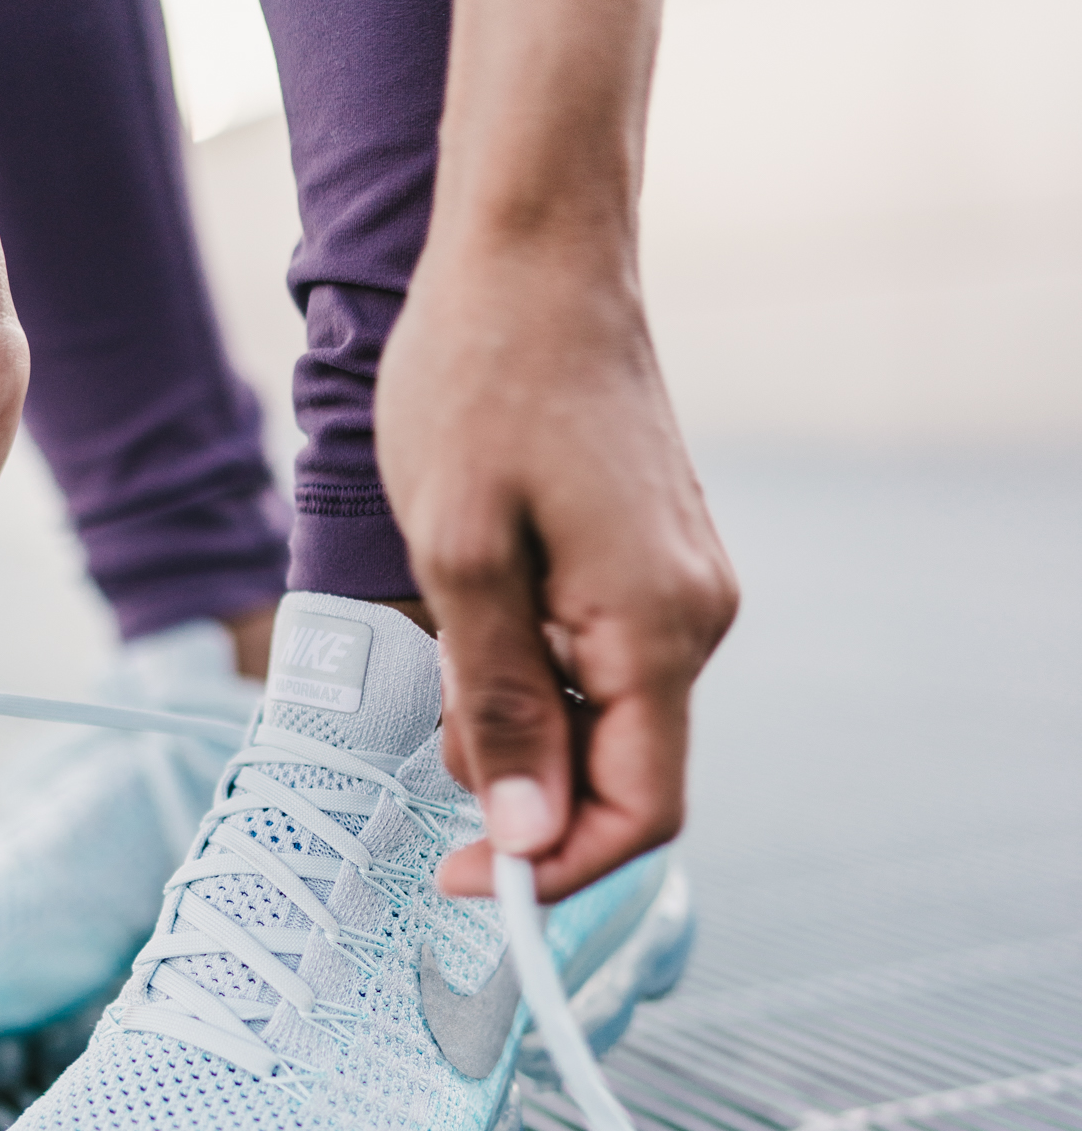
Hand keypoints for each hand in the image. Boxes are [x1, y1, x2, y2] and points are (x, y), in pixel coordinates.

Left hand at [376, 234, 736, 900]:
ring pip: (610, 720)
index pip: (639, 813)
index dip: (552, 870)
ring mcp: (684, 586)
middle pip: (625, 775)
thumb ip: (498, 704)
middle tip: (433, 738)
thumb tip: (526, 835)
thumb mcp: (457, 556)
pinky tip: (485, 615)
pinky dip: (540, 678)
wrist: (533, 249)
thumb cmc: (479, 382)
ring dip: (525, 728)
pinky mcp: (656, 561)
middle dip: (527, 791)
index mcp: (657, 626)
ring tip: (453, 637)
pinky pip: (605, 663)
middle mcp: (695, 616)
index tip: (462, 881)